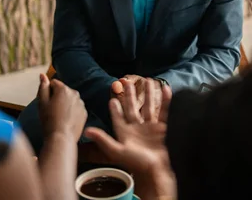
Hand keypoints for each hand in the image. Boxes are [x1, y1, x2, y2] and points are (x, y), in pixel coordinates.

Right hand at [37, 74, 86, 139]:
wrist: (62, 138)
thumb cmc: (49, 120)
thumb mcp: (41, 102)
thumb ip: (42, 87)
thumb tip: (42, 74)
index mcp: (63, 89)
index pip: (53, 83)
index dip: (48, 93)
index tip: (46, 103)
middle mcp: (75, 93)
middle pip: (63, 91)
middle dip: (57, 97)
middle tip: (51, 111)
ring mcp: (81, 103)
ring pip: (70, 99)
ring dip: (65, 104)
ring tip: (58, 117)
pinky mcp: (84, 112)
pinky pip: (76, 108)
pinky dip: (71, 111)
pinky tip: (65, 120)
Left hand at [86, 79, 175, 198]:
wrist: (157, 170)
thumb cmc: (136, 163)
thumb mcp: (117, 151)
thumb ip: (103, 140)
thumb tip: (86, 131)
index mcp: (125, 133)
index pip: (118, 118)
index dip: (114, 109)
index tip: (111, 98)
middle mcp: (137, 129)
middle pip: (132, 108)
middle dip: (129, 96)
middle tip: (127, 81)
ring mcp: (150, 128)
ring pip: (148, 106)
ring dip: (147, 94)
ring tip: (147, 80)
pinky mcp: (162, 128)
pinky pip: (164, 111)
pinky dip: (165, 100)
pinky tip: (165, 88)